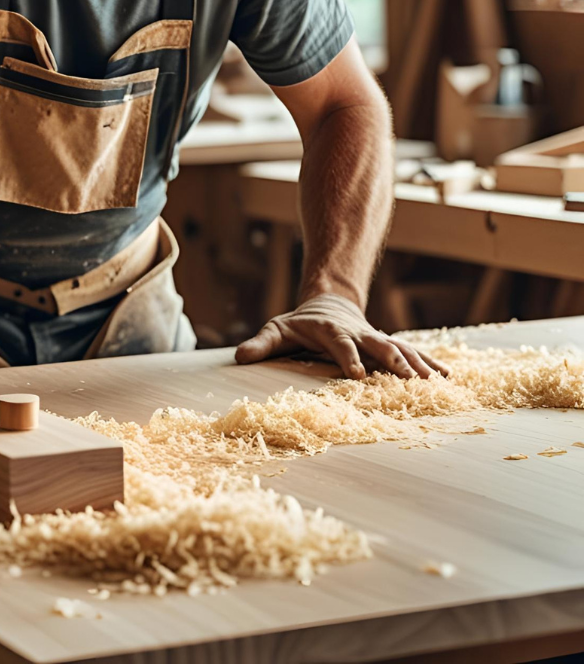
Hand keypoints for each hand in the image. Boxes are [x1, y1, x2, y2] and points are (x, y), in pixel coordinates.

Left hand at [233, 293, 449, 380]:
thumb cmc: (299, 324)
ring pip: (401, 349)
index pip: (341, 345)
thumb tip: (239, 356)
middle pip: (379, 345)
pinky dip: (430, 364)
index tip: (359, 375)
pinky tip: (448, 378)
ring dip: (419, 364)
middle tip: (411, 379)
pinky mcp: (387, 343)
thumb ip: (260, 344)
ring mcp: (375, 337)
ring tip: (438, 382)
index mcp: (331, 332)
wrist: (327, 304)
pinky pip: (412, 353)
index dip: (349, 359)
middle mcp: (358, 333)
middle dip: (395, 361)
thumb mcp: (276, 330)